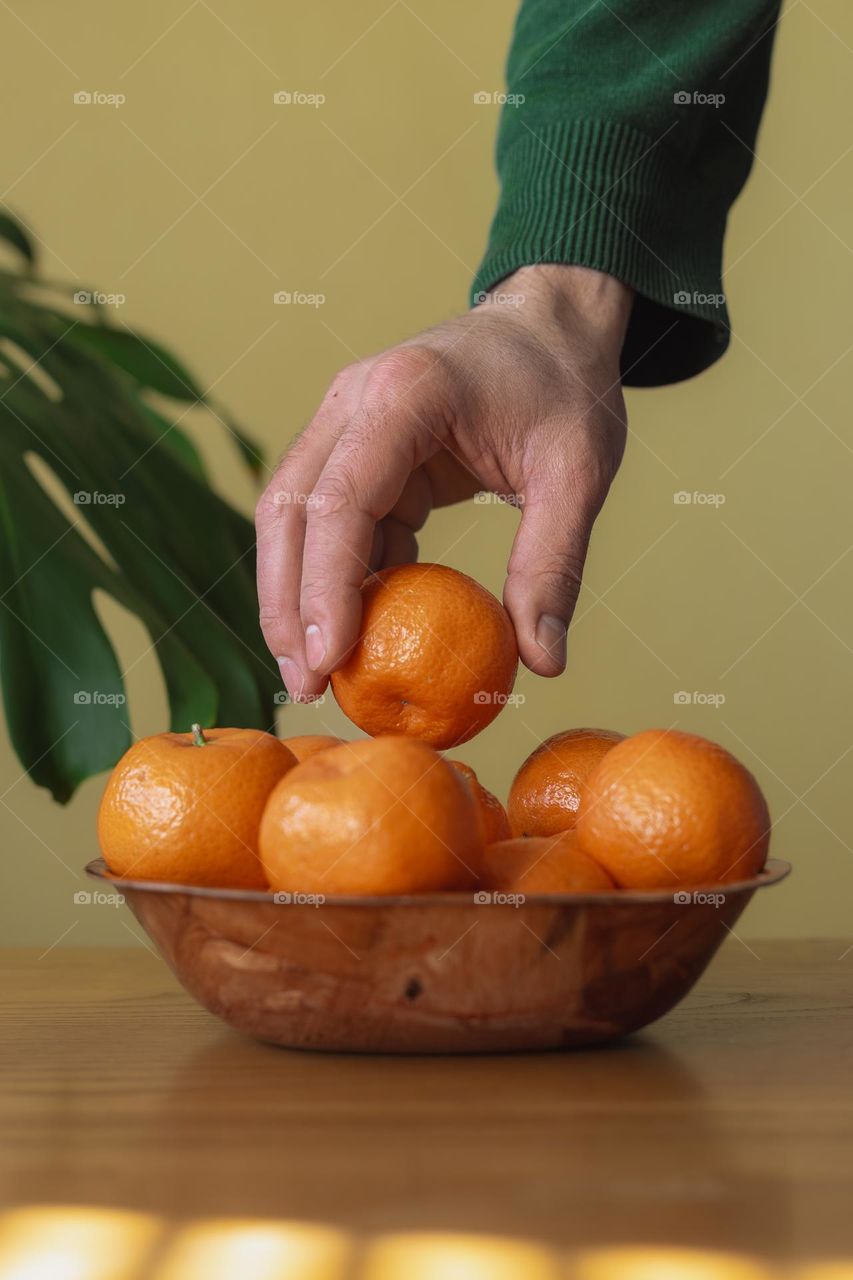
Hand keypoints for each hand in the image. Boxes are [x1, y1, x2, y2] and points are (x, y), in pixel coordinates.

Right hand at [256, 263, 632, 702]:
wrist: (550, 324)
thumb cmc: (566, 386)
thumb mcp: (579, 474)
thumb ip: (554, 565)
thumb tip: (542, 663)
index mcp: (406, 394)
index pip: (341, 499)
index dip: (326, 587)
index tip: (328, 661)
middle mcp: (354, 400)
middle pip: (289, 510)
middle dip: (287, 603)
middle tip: (307, 684)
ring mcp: (345, 420)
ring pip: (291, 516)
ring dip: (294, 595)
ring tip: (314, 672)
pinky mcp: (356, 448)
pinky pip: (329, 520)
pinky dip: (332, 576)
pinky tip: (352, 631)